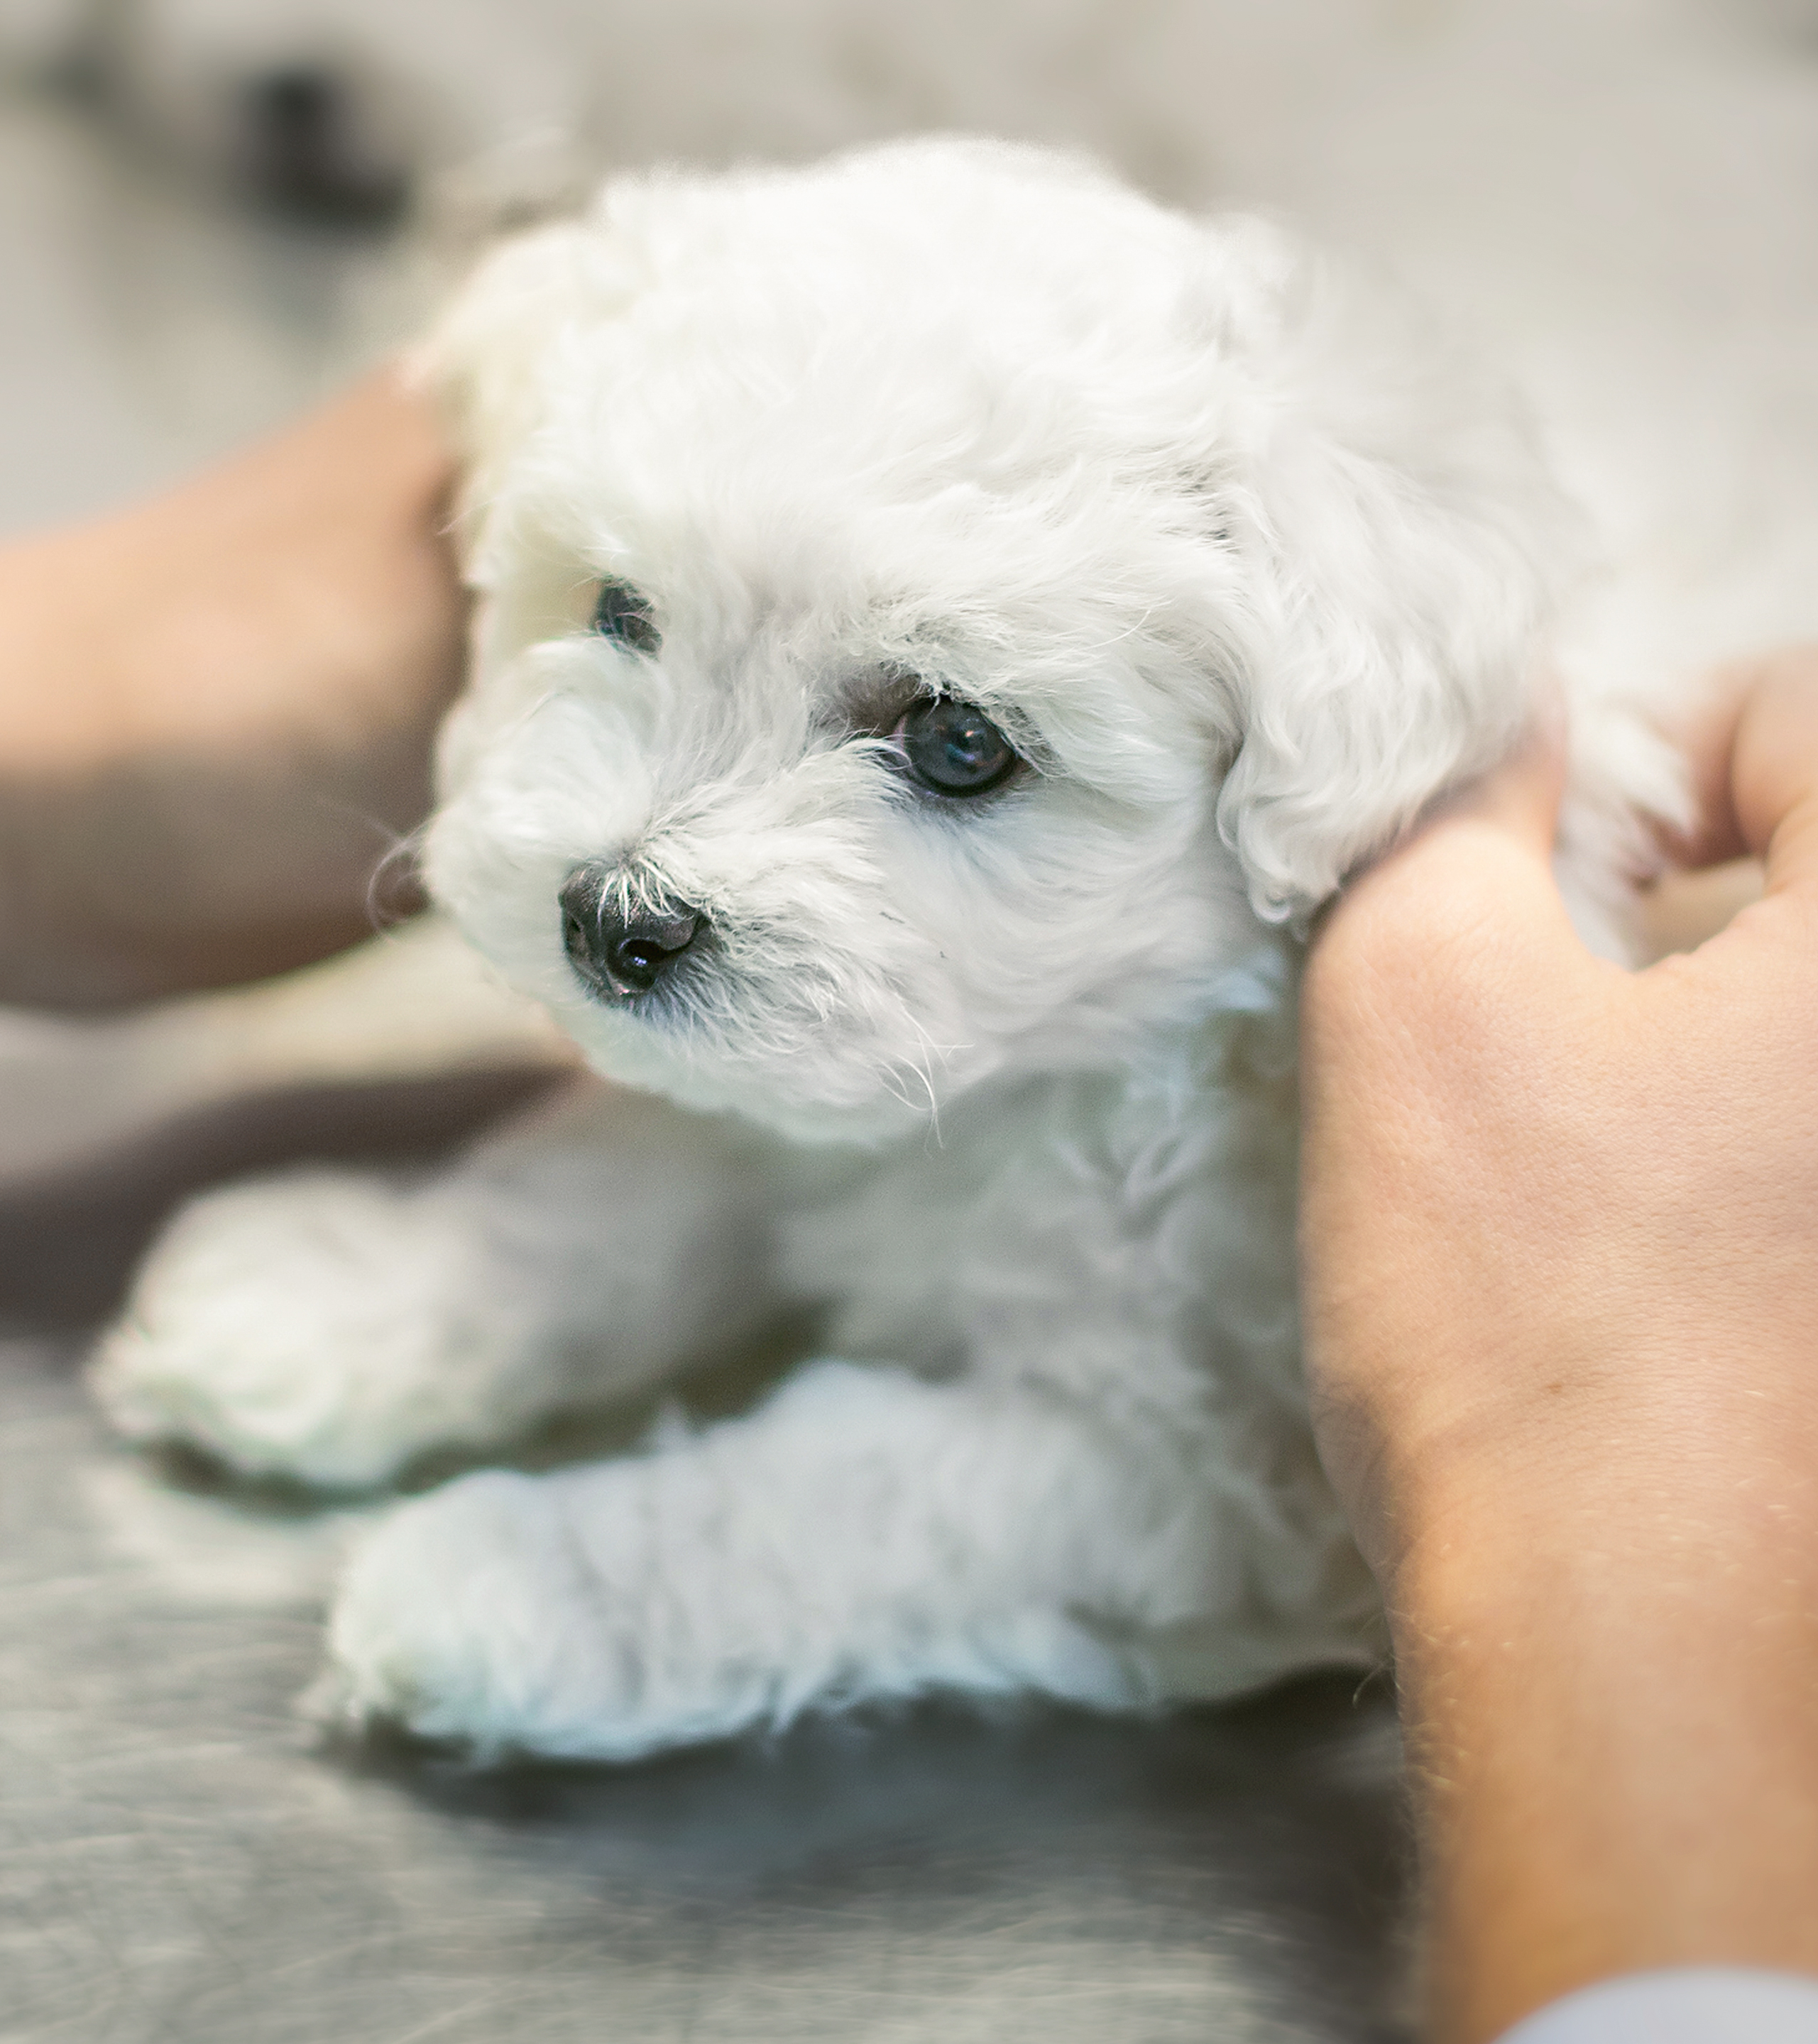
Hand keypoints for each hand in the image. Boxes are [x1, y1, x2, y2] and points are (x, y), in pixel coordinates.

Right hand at [1299, 650, 1817, 2040]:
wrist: (1636, 1642)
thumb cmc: (1533, 1313)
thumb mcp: (1414, 993)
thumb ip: (1454, 804)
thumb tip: (1505, 741)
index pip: (1805, 703)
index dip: (1650, 753)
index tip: (1546, 880)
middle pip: (1815, 871)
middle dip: (1680, 894)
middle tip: (1546, 1008)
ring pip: (1801, 1022)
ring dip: (1704, 1025)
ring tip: (1580, 1147)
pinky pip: (1797, 1149)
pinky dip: (1739, 1145)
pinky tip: (1645, 1244)